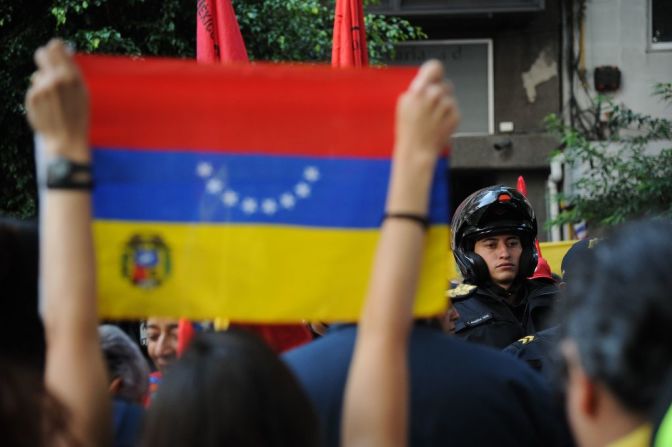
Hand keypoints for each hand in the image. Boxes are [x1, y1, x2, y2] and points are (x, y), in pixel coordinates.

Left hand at [25, 39, 89, 161]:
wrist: (66, 139)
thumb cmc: (77, 117)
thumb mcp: (83, 93)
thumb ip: (72, 74)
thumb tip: (63, 54)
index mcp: (72, 76)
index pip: (57, 46)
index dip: (56, 48)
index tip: (56, 52)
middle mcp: (56, 79)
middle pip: (42, 53)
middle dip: (44, 58)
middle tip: (48, 67)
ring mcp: (42, 87)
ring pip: (38, 75)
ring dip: (44, 82)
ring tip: (54, 100)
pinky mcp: (32, 96)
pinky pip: (34, 89)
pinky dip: (40, 96)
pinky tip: (48, 108)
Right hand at [394, 60, 459, 164]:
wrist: (416, 152)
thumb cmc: (409, 131)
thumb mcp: (404, 105)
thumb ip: (417, 89)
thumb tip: (429, 78)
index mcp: (417, 91)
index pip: (434, 68)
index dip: (435, 71)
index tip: (434, 76)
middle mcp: (431, 96)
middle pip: (444, 85)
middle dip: (439, 94)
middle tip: (431, 107)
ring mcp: (444, 107)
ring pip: (450, 98)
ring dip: (444, 106)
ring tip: (433, 119)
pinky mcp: (454, 117)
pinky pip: (455, 110)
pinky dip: (449, 117)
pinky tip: (438, 125)